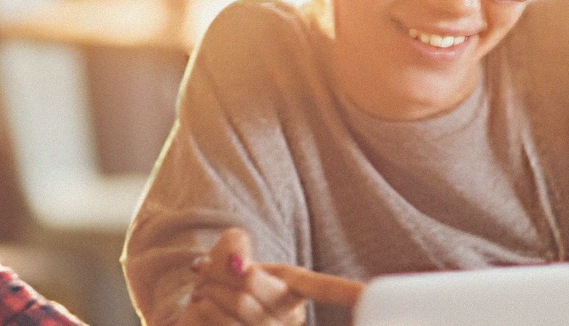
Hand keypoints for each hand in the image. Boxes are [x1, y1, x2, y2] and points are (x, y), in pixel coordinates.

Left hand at [177, 228, 364, 325]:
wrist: (198, 323)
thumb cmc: (219, 290)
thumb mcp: (230, 261)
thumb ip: (234, 249)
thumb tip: (237, 262)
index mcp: (294, 292)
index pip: (326, 288)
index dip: (349, 292)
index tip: (370, 293)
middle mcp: (291, 319)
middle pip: (262, 287)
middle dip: (224, 272)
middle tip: (204, 270)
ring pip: (243, 306)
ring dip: (211, 291)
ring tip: (201, 289)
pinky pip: (228, 324)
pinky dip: (206, 309)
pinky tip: (200, 305)